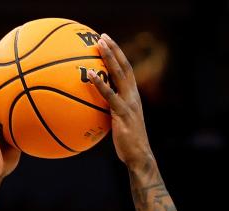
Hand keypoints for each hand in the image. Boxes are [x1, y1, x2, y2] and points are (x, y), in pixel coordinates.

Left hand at [85, 34, 151, 165]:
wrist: (139, 156)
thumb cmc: (127, 144)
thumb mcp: (119, 124)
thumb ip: (110, 113)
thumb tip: (94, 110)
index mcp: (133, 97)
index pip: (127, 71)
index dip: (118, 56)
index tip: (109, 43)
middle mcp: (133, 96)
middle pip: (125, 67)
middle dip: (114, 50)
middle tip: (102, 36)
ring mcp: (129, 103)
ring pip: (119, 75)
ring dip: (109, 58)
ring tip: (98, 45)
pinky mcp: (122, 113)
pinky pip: (109, 95)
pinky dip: (100, 83)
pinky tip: (89, 74)